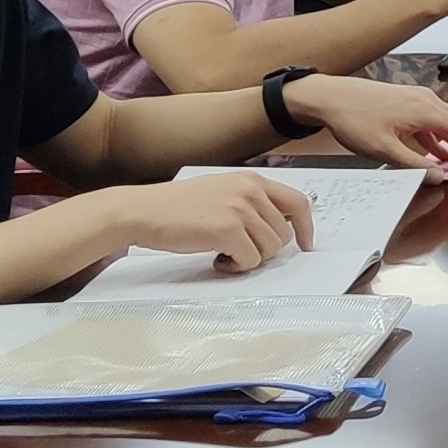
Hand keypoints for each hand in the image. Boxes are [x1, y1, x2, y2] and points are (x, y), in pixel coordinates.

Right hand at [116, 169, 316, 270]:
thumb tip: (277, 225)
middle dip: (265, 250)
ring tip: (224, 253)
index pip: (297, 202)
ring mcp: (239, 210)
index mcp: (252, 180)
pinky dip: (236, 267)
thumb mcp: (221, 192)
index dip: (305, 227)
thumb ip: (249, 202)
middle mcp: (250, 191)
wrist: (142, 211)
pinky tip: (216, 260)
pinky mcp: (226, 230)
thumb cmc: (176, 206)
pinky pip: (250, 260)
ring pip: (269, 250)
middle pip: (283, 234)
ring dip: (249, 259)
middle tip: (239, 252)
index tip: (305, 244)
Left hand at [288, 73, 447, 169]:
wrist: (329, 97)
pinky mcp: (406, 102)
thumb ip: (415, 165)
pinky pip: (433, 121)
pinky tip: (441, 152)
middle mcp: (426, 101)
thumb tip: (441, 176)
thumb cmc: (353, 119)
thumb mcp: (383, 150)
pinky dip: (442, 137)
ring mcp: (417, 99)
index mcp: (425, 111)